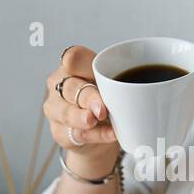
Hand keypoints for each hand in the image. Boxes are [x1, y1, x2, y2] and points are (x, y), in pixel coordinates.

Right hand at [45, 45, 119, 172]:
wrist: (100, 132)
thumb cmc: (106, 99)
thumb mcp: (115, 84)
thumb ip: (120, 79)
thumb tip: (138, 85)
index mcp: (72, 66)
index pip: (73, 58)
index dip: (84, 64)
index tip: (96, 73)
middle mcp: (59, 85)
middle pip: (71, 88)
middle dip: (88, 98)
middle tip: (102, 108)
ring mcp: (55, 109)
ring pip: (67, 113)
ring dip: (82, 118)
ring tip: (94, 120)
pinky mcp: (59, 132)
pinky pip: (78, 134)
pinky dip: (97, 135)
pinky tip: (111, 134)